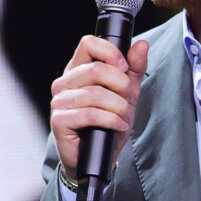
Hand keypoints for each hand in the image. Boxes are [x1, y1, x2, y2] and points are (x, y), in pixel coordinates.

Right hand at [49, 35, 149, 179]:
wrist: (99, 157)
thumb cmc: (109, 123)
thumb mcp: (127, 93)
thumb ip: (134, 68)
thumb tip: (141, 45)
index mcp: (78, 69)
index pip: (88, 43)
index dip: (110, 52)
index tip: (124, 68)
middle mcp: (64, 82)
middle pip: (96, 69)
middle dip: (121, 86)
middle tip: (128, 99)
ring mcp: (59, 102)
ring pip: (95, 93)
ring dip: (118, 106)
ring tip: (123, 117)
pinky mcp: (59, 121)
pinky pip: (89, 114)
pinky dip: (110, 120)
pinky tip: (118, 126)